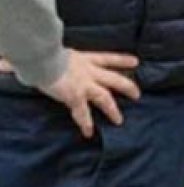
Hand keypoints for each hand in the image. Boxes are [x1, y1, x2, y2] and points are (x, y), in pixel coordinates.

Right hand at [17, 50, 139, 137]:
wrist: (43, 59)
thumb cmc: (46, 54)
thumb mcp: (61, 53)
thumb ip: (65, 60)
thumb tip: (59, 61)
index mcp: (85, 59)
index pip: (108, 59)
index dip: (122, 60)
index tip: (135, 61)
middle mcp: (89, 72)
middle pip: (114, 79)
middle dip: (127, 87)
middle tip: (137, 94)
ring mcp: (84, 84)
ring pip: (104, 97)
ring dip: (112, 110)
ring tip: (118, 121)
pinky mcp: (75, 96)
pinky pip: (82, 112)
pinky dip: (85, 122)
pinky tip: (88, 132)